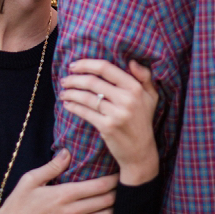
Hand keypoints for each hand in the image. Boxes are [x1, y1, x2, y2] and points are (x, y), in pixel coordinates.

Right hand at [0, 149, 117, 213]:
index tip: (120, 173)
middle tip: (124, 185)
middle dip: (118, 193)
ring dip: (116, 210)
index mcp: (64, 194)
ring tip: (120, 201)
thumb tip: (67, 152)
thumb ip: (52, 166)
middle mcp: (72, 212)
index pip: (99, 186)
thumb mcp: (30, 180)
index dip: (113, 180)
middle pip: (107, 202)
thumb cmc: (17, 204)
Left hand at [61, 59, 158, 184]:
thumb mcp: (151, 97)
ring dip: (71, 92)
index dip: (87, 64)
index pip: (106, 68)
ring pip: (86, 97)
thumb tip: (132, 61)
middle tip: (64, 80)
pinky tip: (67, 104)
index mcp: (135, 87)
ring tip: (63, 92)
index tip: (73, 65)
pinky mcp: (107, 127)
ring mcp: (117, 114)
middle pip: (93, 82)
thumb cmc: (143, 121)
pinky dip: (73, 107)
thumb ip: (144, 77)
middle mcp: (127, 99)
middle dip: (74, 79)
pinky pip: (85, 112)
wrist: (141, 152)